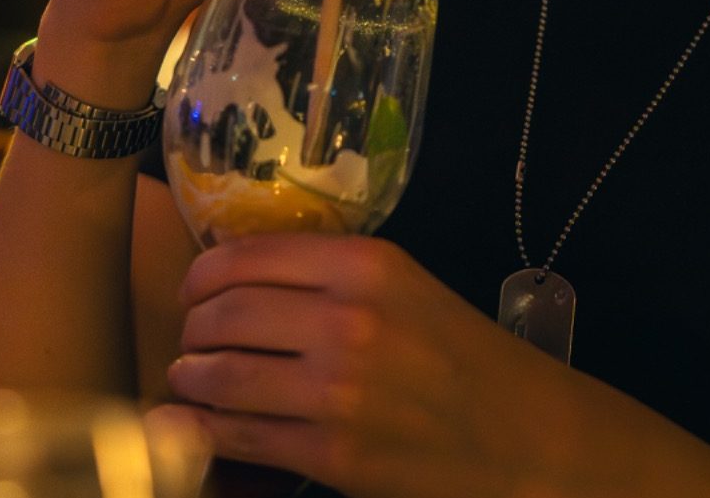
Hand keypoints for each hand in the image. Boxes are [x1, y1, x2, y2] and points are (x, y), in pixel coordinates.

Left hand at [157, 237, 662, 497]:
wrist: (522, 434)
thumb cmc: (460, 352)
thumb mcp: (402, 284)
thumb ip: (328, 274)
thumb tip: (238, 272)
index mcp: (365, 264)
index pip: (249, 255)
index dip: (203, 274)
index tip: (192, 288)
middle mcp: (346, 319)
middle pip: (227, 313)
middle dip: (192, 328)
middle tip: (189, 337)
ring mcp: (337, 391)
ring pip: (223, 377)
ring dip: (190, 378)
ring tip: (188, 378)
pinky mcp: (333, 454)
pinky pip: (243, 438)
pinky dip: (205, 431)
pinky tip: (197, 425)